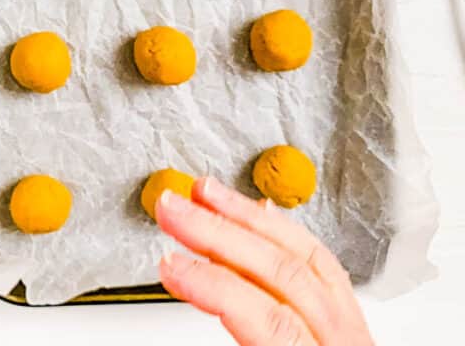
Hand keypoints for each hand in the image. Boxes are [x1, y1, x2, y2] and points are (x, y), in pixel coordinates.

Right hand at [155, 177, 373, 345]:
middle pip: (284, 273)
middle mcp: (345, 344)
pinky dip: (284, 233)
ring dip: (246, 218)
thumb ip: (237, 337)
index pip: (269, 315)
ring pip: (307, 258)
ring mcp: (354, 334)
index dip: (212, 284)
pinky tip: (259, 214)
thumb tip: (188, 290)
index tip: (169, 263)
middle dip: (218, 233)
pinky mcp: (353, 327)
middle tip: (172, 207)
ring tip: (205, 192)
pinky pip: (325, 266)